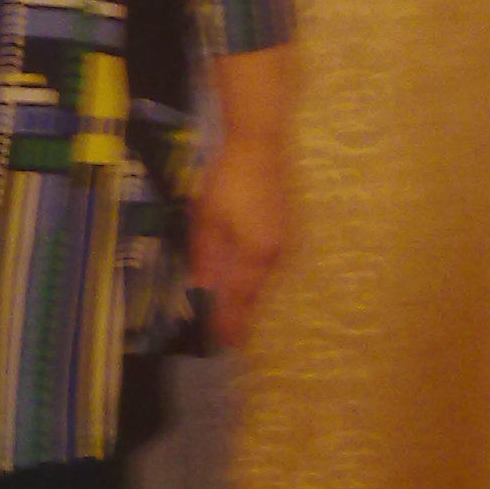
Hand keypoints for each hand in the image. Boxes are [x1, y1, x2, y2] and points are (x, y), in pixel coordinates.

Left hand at [188, 132, 290, 350]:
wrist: (260, 144)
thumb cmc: (229, 180)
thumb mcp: (208, 219)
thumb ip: (205, 256)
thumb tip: (201, 288)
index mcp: (257, 253)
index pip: (242, 297)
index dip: (232, 321)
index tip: (225, 344)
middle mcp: (278, 252)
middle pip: (258, 290)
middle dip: (243, 312)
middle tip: (230, 335)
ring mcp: (287, 238)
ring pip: (266, 276)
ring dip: (251, 294)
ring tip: (237, 313)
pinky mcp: (288, 226)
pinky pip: (271, 261)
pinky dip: (257, 275)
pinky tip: (248, 277)